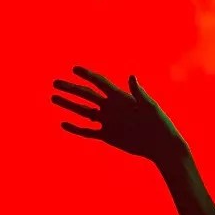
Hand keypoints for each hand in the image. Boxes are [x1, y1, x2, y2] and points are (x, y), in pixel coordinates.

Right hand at [51, 67, 188, 164]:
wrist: (161, 145)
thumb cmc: (159, 123)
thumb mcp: (149, 107)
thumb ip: (138, 92)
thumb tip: (132, 76)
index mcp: (121, 97)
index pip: (100, 83)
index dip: (88, 75)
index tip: (74, 69)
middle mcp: (112, 107)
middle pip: (87, 95)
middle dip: (71, 88)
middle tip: (56, 82)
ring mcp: (108, 121)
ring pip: (84, 111)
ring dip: (69, 104)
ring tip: (54, 97)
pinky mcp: (108, 135)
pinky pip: (88, 131)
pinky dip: (76, 128)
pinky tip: (63, 123)